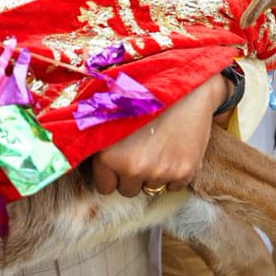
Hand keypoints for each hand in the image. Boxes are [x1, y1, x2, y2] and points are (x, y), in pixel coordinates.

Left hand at [92, 72, 227, 195]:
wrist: (186, 86)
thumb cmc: (145, 96)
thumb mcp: (112, 117)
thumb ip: (101, 145)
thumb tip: (89, 165)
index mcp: (108, 155)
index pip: (105, 187)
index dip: (112, 173)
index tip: (119, 160)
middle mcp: (132, 167)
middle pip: (128, 190)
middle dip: (132, 176)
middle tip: (140, 151)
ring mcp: (159, 171)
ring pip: (151, 188)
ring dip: (153, 174)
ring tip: (157, 145)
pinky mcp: (184, 171)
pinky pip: (174, 186)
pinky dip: (174, 174)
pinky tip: (173, 150)